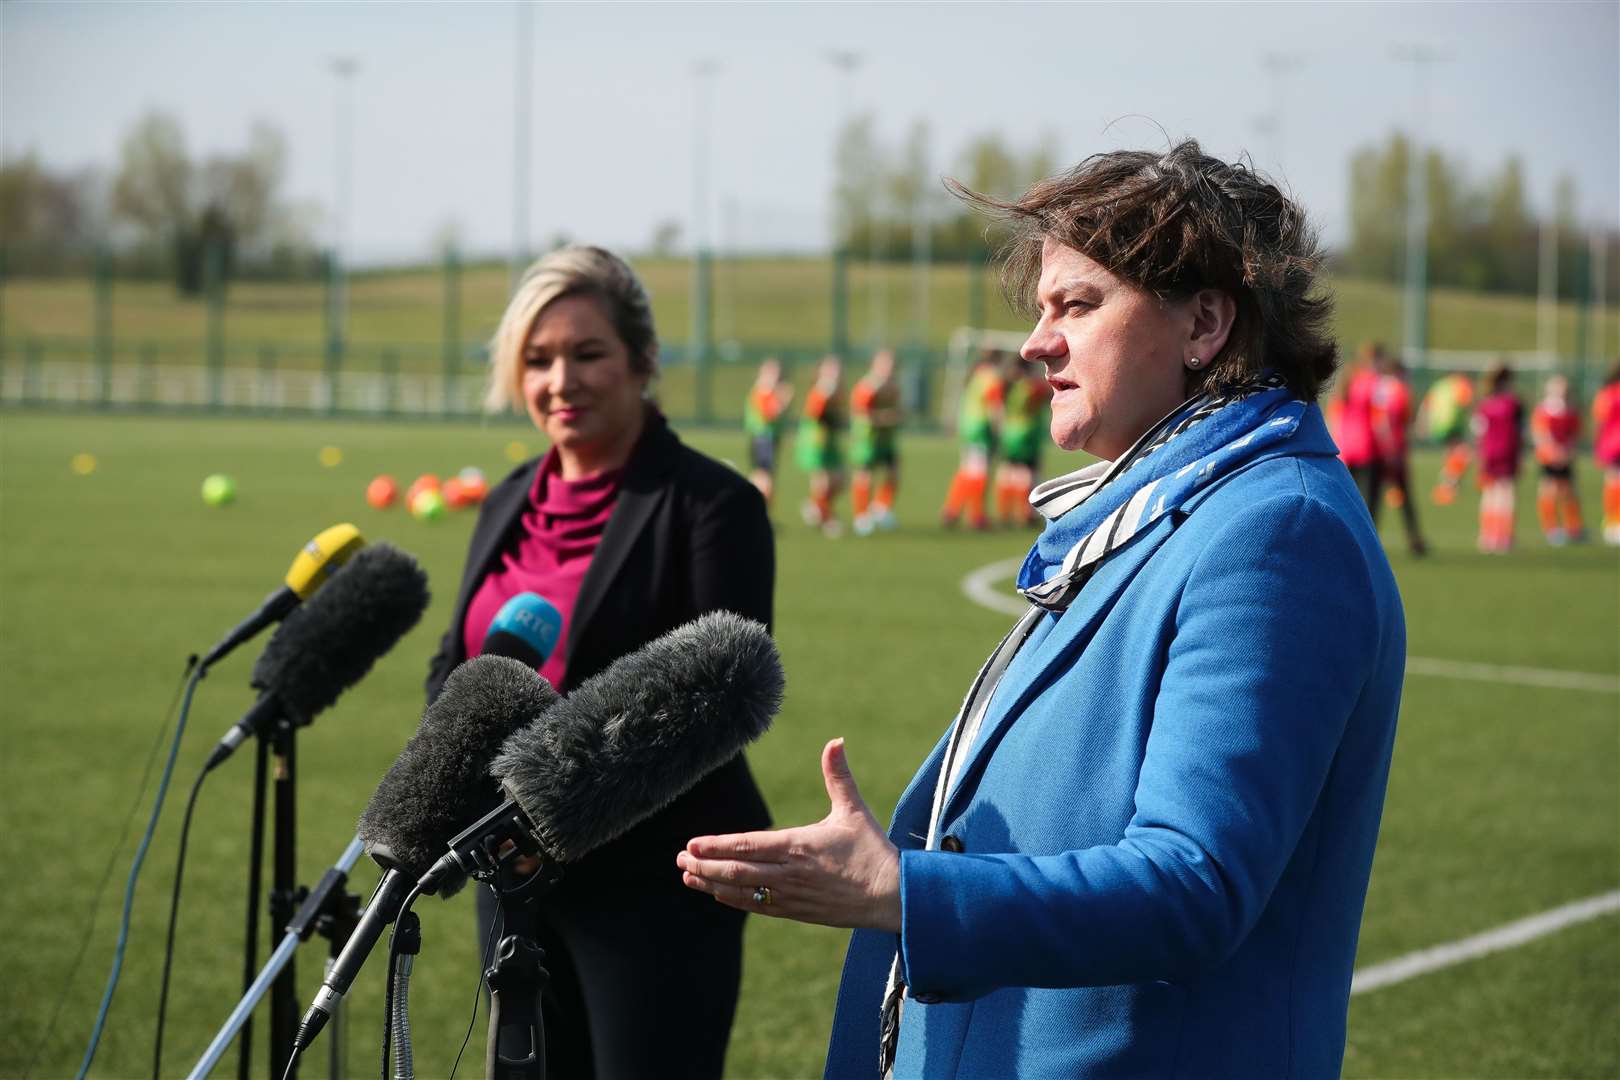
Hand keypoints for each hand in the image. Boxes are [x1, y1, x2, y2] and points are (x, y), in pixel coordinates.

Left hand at [678, 738, 900, 932]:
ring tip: (688, 876)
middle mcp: (789, 874)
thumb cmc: (873, 851)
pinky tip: (717, 894)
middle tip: (679, 858)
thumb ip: (838, 776)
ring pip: (742, 892)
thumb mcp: (854, 810)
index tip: (692, 844)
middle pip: (737, 872)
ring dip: (712, 884)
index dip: (716, 847)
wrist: (892, 897)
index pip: (747, 846)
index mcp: (798, 846)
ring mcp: (791, 896)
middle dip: (704, 865)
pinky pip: (758, 907)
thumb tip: (835, 741)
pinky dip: (734, 900)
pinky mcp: (797, 911)